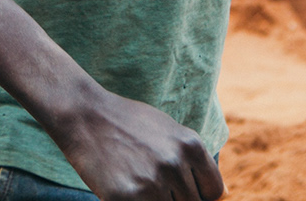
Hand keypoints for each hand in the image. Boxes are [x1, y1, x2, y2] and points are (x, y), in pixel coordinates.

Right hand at [54, 87, 223, 200]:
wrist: (82, 114)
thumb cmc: (126, 123)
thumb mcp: (168, 130)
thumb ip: (194, 160)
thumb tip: (223, 196)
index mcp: (190, 145)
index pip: (214, 192)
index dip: (197, 193)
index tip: (176, 185)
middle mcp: (174, 163)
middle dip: (172, 197)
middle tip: (148, 178)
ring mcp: (151, 182)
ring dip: (154, 200)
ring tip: (135, 180)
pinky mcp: (127, 197)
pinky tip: (123, 188)